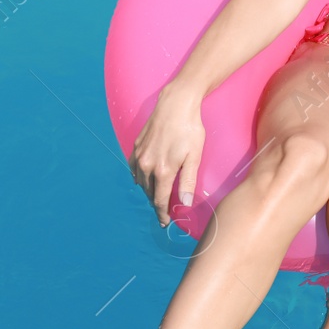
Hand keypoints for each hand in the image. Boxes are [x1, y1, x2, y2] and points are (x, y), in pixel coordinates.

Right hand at [129, 85, 205, 226]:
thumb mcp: (194, 157)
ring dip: (148, 191)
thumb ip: (188, 181)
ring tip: (156, 198)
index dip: (162, 213)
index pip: (159, 200)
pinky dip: (139, 177)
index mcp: (162, 170)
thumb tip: (184, 203)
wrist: (175, 106)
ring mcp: (139, 156)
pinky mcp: (136, 147)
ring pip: (141, 182)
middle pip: (149, 192)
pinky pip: (134, 168)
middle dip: (156, 203)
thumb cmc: (190, 130)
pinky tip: (143, 180)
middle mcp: (147, 165)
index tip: (165, 222)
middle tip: (163, 212)